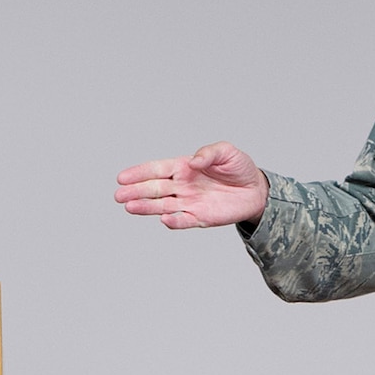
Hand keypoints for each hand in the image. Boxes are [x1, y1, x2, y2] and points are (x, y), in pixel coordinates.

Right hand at [115, 142, 269, 228]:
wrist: (256, 190)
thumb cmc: (238, 168)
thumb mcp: (227, 152)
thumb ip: (209, 153)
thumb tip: (193, 161)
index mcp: (183, 167)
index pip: (156, 170)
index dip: (139, 173)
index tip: (122, 177)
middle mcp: (181, 186)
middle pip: (154, 189)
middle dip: (135, 192)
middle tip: (118, 195)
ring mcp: (189, 203)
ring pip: (162, 206)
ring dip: (146, 207)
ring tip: (130, 207)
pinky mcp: (200, 217)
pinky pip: (184, 220)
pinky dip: (174, 221)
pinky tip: (164, 219)